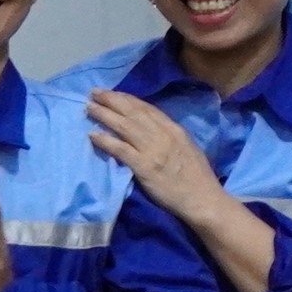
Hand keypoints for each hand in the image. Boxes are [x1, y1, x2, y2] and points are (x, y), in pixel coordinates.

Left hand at [82, 90, 231, 226]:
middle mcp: (163, 135)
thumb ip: (170, 136)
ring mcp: (153, 150)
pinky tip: (92, 135)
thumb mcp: (187, 147)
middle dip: (112, 100)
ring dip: (104, 115)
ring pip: (124, 126)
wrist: (202, 198)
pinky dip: (105, 140)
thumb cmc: (197, 176)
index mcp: (175, 130)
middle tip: (95, 92)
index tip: (113, 93)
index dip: (128, 99)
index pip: (148, 108)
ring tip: (89, 108)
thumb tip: (151, 129)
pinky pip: (120, 149)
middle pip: (133, 112)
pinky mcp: (144, 166)